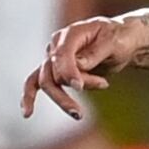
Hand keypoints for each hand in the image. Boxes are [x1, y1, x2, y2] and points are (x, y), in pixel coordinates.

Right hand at [21, 16, 138, 119]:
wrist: (121, 40)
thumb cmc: (119, 39)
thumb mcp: (114, 43)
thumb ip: (95, 53)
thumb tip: (79, 65)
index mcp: (71, 33)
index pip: (62, 55)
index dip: (68, 71)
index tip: (79, 87)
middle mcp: (56, 44)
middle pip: (51, 73)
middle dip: (64, 94)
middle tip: (80, 113)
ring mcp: (53, 57)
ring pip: (47, 82)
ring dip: (61, 100)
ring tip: (79, 115)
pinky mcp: (54, 69)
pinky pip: (36, 82)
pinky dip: (30, 96)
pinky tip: (27, 113)